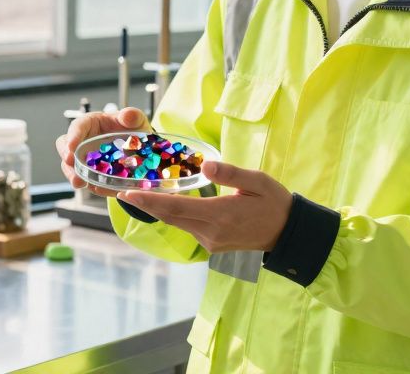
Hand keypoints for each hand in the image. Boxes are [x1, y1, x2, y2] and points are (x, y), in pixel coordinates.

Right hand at [55, 107, 150, 197]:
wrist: (141, 149)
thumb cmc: (133, 130)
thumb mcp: (136, 120)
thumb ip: (132, 116)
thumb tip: (128, 115)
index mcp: (91, 123)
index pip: (77, 126)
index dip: (73, 136)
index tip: (71, 145)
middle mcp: (84, 141)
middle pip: (65, 147)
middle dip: (66, 157)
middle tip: (70, 164)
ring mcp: (85, 158)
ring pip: (71, 166)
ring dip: (73, 175)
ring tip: (80, 182)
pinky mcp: (90, 173)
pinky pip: (86, 180)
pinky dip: (91, 186)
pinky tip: (99, 189)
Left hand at [116, 161, 292, 252]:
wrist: (288, 233)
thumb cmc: (274, 202)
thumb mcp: (257, 181)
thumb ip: (231, 173)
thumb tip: (206, 165)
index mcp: (220, 215)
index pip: (176, 208)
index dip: (149, 201)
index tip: (128, 194)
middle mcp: (210, 232)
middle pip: (170, 217)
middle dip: (145, 205)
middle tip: (122, 193)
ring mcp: (210, 240)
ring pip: (177, 223)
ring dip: (158, 210)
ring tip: (139, 194)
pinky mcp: (212, 243)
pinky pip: (187, 227)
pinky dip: (173, 215)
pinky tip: (165, 203)